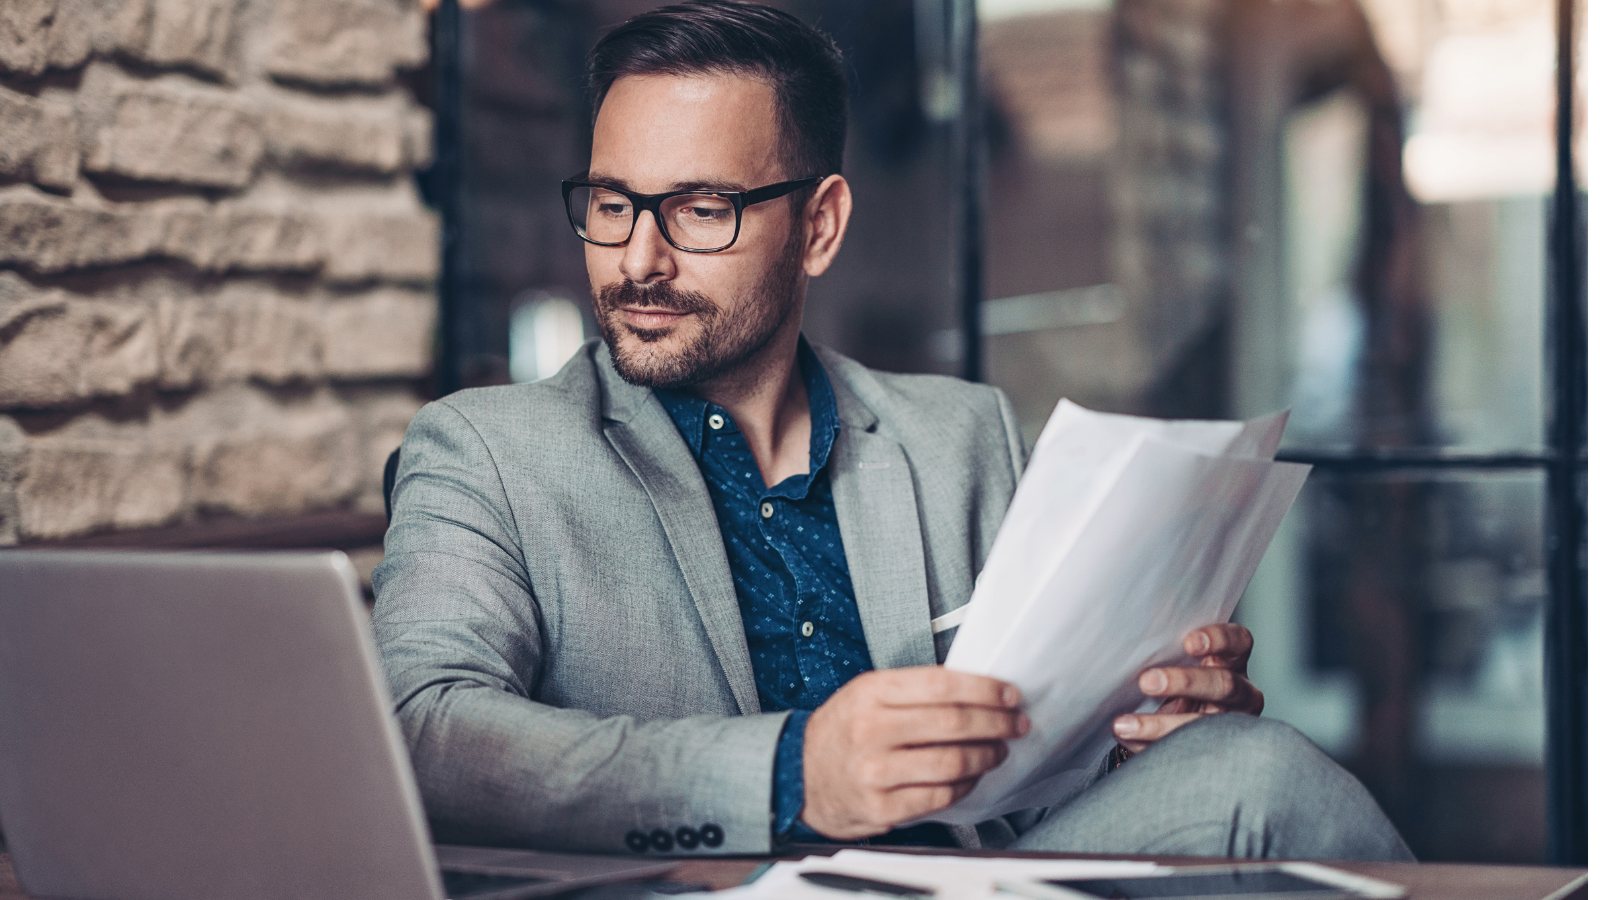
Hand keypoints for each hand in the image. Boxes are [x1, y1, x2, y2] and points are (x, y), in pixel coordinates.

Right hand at [799, 666, 1027, 838]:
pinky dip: (965, 785)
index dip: (984, 690)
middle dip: (996, 722)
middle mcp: (871, 730)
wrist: (798, 775)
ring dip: (987, 756)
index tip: (1010, 695)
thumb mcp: (866, 694)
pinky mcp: (881, 807)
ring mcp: (875, 771)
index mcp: (871, 692)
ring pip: (952, 762)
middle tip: (1016, 724)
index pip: (941, 685)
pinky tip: (971, 776)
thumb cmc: (843, 731)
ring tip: (997, 751)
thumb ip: (914, 691)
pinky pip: (940, 795)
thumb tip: (977, 692)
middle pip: (953, 723)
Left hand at [1112, 623, 1263, 753]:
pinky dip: (1152, 745)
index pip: (1239, 642)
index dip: (1218, 640)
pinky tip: (1128, 739)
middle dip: (1185, 682)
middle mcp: (1240, 692)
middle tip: (1146, 681)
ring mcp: (1232, 724)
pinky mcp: (1215, 750)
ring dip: (1162, 724)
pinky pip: (1187, 751)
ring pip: (1206, 725)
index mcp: (1233, 660)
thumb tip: (1124, 647)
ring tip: (1124, 725)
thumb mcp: (1177, 661)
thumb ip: (1166, 652)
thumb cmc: (1176, 676)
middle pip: (1224, 684)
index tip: (1189, 643)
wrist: (1177, 718)